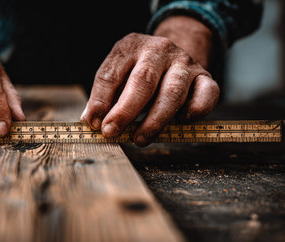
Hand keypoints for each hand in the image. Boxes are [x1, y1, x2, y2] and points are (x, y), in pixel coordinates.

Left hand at [81, 16, 219, 145]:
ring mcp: (184, 62)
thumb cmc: (137, 72)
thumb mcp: (116, 75)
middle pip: (143, 81)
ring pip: (172, 93)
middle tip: (112, 132)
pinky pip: (207, 94)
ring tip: (139, 139)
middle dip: (125, 111)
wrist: (172, 54)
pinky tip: (181, 122)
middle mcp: (159, 50)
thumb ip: (103, 97)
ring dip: (154, 120)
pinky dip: (195, 111)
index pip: (110, 73)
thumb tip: (90, 121)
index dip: (100, 101)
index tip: (95, 123)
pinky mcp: (205, 76)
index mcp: (130, 46)